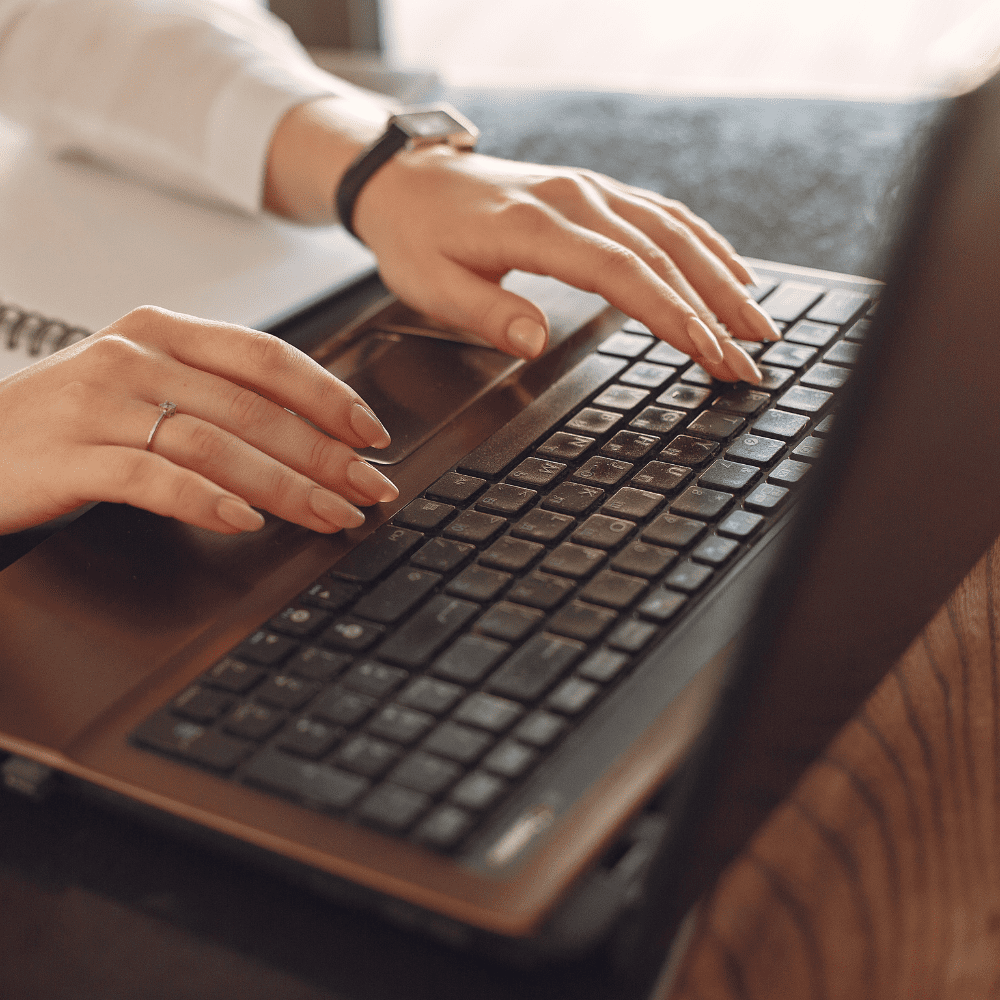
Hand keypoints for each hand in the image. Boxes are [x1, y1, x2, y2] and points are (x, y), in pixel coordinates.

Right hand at [0, 307, 397, 535]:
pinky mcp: (69, 455)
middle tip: (369, 487)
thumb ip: (212, 395)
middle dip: (324, 453)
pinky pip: (153, 478)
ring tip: (330, 515)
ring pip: (216, 442)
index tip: (372, 433)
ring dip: (285, 485)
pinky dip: (208, 500)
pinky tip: (247, 523)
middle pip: (253, 406)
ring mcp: (98, 403)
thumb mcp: (142, 387)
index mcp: (161, 331)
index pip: (265, 356)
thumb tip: (306, 433)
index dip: (328, 395)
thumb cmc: (68, 422)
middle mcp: (134, 355)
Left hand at [354, 147, 779, 381]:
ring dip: (722, 279)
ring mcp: (591, 191)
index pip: (621, 272)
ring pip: (674, 232)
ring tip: (759, 325)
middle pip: (662, 255)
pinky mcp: (596, 193)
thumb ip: (485, 312)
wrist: (408, 180)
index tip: (708, 352)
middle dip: (713, 311)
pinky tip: (731, 272)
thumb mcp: (430, 285)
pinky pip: (663, 214)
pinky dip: (705, 244)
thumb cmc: (417, 236)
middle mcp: (576, 199)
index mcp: (537, 226)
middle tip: (749, 360)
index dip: (670, 314)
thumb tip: (533, 341)